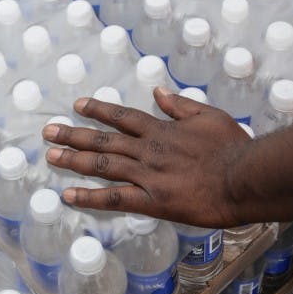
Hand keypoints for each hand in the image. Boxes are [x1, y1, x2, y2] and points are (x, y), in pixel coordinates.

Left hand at [41, 88, 252, 226]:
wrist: (244, 178)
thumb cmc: (232, 147)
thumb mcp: (209, 116)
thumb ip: (180, 105)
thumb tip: (158, 92)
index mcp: (161, 129)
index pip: (122, 116)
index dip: (98, 110)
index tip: (78, 104)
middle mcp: (148, 150)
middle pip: (103, 139)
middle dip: (73, 134)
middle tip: (48, 131)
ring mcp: (147, 175)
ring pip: (103, 165)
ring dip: (73, 160)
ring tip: (51, 156)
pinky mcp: (152, 201)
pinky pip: (115, 199)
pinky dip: (90, 197)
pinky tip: (69, 196)